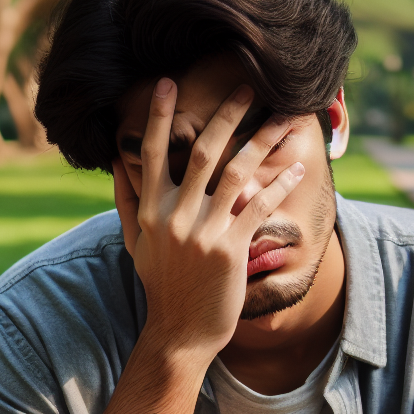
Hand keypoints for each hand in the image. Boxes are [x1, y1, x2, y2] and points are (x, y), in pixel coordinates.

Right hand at [114, 78, 303, 361]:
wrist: (181, 332)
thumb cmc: (161, 286)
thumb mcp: (136, 244)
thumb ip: (127, 201)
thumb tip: (116, 163)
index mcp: (150, 211)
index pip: (150, 153)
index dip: (157, 116)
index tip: (167, 82)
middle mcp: (174, 216)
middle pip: (201, 151)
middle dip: (227, 114)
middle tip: (248, 86)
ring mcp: (202, 232)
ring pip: (236, 172)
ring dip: (263, 140)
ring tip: (283, 118)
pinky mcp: (230, 249)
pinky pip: (259, 206)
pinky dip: (279, 184)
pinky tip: (298, 169)